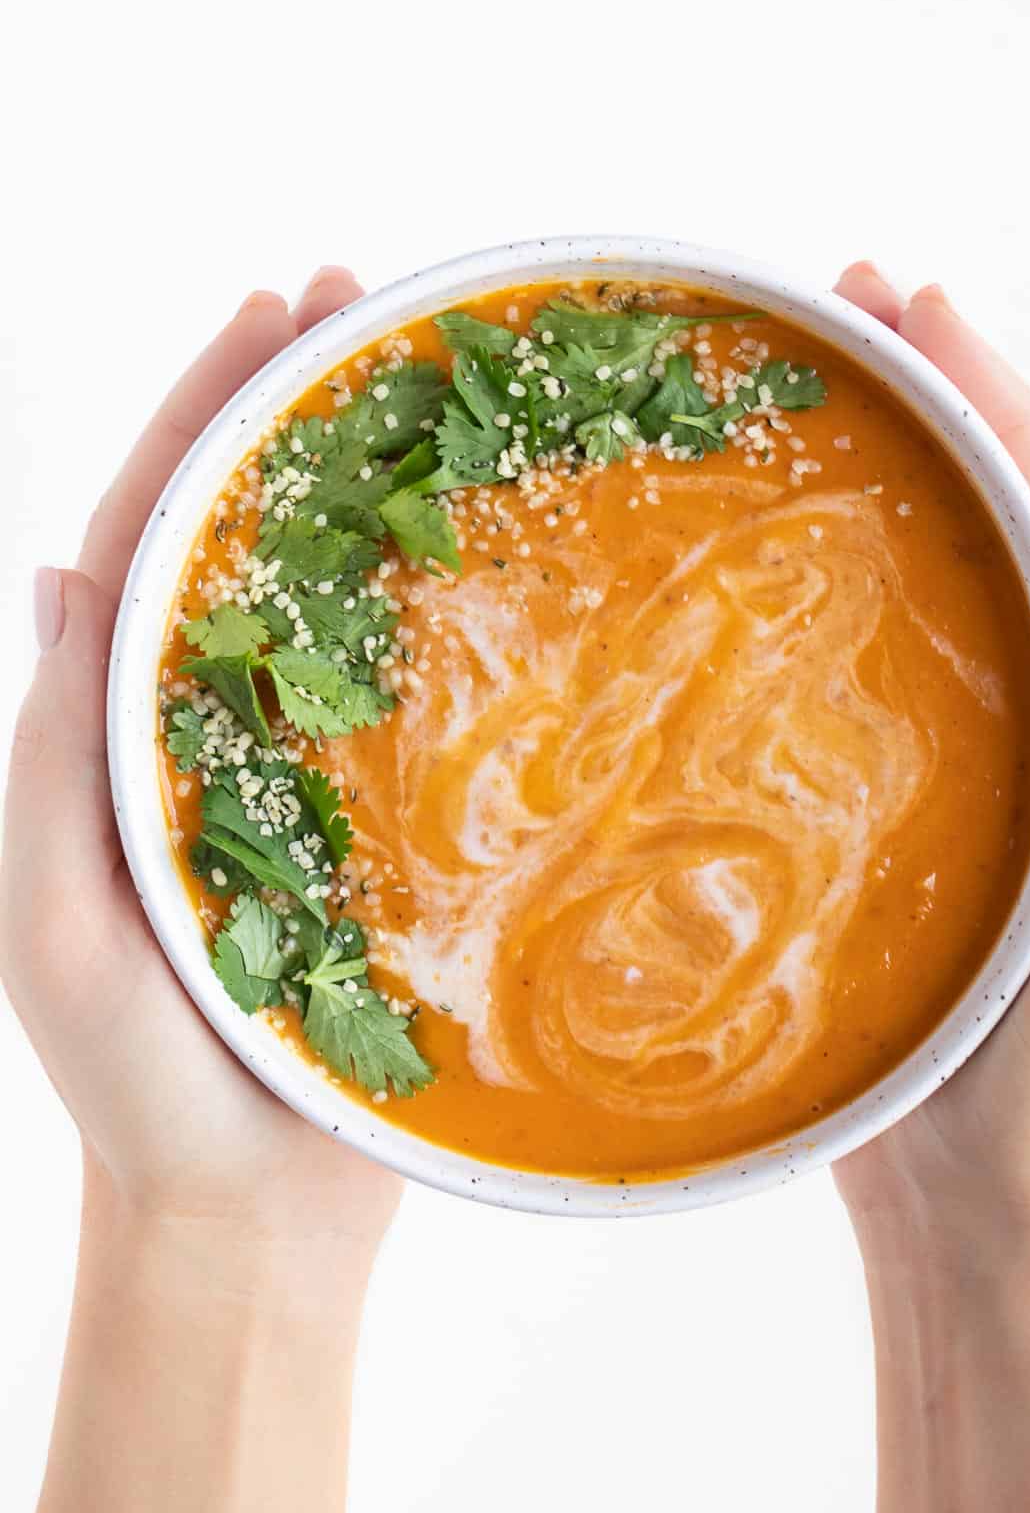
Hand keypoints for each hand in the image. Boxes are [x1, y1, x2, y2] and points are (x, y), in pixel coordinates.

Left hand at [0, 269, 403, 1258]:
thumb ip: (56, 756)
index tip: (272, 310)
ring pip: (331, 603)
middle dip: (291, 411)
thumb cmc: (139, 1081)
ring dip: (370, 489)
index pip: (155, 537)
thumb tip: (59, 572)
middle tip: (362, 304)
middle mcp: (208, 729)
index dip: (204, 416)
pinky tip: (491, 555)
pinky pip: (411, 704)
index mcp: (119, 732)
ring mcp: (300, 775)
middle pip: (246, 538)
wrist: (246, 1208)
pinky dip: (443, 616)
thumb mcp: (57, 919)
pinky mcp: (380, 831)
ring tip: (433, 387)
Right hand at [830, 264, 1029, 1251]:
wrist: (981, 1220)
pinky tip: (759, 560)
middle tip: (851, 302)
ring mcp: (978, 768)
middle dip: (942, 403)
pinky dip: (822, 593)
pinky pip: (862, 676)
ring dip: (884, 475)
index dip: (999, 407)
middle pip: (1002, 527)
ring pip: (936, 587)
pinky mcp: (896, 817)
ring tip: (811, 386)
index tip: (917, 305)